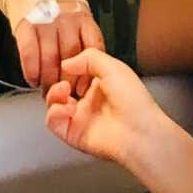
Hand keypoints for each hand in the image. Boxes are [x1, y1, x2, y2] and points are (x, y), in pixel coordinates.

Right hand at [14, 2, 104, 92]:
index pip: (93, 48)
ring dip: (48, 81)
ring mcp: (45, 22)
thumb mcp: (78, 12)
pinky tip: (32, 80)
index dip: (90, 71)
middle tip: (65, 94)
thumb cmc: (54, 1)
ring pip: (49, 60)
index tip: (86, 87)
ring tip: (47, 90)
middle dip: (68, 81)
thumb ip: (84, 35)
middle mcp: (66, 19)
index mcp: (83, 17)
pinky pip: (29, 54)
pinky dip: (31, 71)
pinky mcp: (25, 25)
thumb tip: (89, 67)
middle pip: (71, 58)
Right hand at [45, 47, 161, 168]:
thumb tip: (66, 62)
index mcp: (101, 83)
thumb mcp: (113, 67)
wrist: (139, 132)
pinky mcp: (73, 133)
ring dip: (53, 94)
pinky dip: (54, 113)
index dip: (69, 66)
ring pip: (54, 104)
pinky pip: (53, 122)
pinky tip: (67, 108)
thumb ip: (89, 58)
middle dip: (57, 80)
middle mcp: (90, 100)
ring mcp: (80, 117)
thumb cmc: (134, 101)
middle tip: (63, 77)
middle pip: (62, 87)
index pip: (76, 72)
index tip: (66, 62)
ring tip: (64, 89)